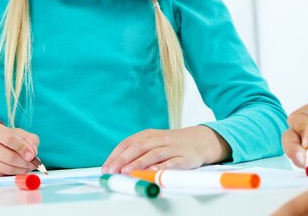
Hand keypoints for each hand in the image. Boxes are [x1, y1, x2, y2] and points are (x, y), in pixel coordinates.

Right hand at [0, 121, 39, 175]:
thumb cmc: (1, 139)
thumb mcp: (15, 133)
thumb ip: (28, 139)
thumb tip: (33, 152)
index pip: (9, 138)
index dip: (23, 147)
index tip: (33, 154)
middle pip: (8, 156)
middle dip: (24, 162)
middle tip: (33, 164)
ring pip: (6, 168)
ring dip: (20, 169)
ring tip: (27, 167)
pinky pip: (0, 175)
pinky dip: (12, 174)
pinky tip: (16, 169)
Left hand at [101, 126, 231, 173]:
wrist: (200, 140)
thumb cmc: (173, 144)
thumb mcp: (154, 142)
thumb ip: (138, 151)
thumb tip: (117, 166)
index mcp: (149, 134)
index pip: (129, 143)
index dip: (116, 155)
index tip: (107, 167)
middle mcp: (160, 139)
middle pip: (139, 147)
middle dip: (124, 160)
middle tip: (113, 171)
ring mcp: (173, 147)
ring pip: (154, 154)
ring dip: (139, 163)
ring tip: (127, 172)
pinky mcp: (185, 157)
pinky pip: (173, 162)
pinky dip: (162, 167)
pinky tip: (153, 171)